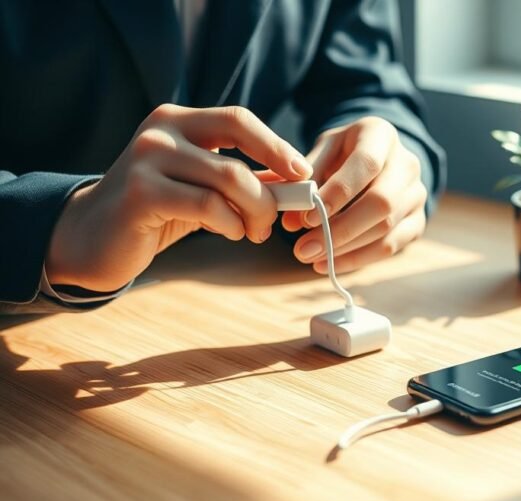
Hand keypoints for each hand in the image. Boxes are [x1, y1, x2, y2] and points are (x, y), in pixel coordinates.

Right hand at [46, 104, 310, 291]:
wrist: (95, 238)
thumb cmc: (158, 210)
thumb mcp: (203, 186)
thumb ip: (243, 178)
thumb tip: (297, 181)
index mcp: (177, 120)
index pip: (239, 119)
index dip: (276, 146)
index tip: (303, 174)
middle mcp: (160, 132)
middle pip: (238, 151)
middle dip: (270, 189)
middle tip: (277, 218)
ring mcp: (146, 160)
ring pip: (228, 179)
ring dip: (255, 212)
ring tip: (253, 232)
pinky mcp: (141, 193)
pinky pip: (208, 206)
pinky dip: (231, 224)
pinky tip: (231, 233)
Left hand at [278, 116, 427, 273]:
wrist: (376, 159)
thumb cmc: (343, 154)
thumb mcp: (323, 151)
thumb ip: (305, 178)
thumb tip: (289, 215)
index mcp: (381, 136)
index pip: (367, 165)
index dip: (337, 193)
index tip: (305, 219)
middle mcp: (407, 164)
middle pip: (382, 202)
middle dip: (340, 230)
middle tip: (304, 249)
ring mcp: (416, 195)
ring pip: (386, 229)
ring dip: (345, 249)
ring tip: (311, 258)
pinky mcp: (416, 221)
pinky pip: (391, 247)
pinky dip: (358, 259)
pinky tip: (331, 264)